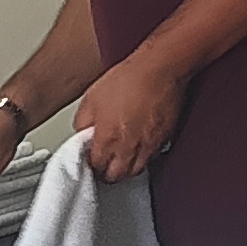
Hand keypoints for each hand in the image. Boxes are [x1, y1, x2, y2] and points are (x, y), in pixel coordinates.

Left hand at [76, 54, 182, 180]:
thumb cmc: (127, 79)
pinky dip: (144, 157)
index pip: (96, 167)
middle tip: (104, 165)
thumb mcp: (91, 98)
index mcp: (107, 140)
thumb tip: (82, 134)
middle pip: (116, 176)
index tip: (90, 160)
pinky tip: (139, 147)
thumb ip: (83, 122)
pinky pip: (152, 157)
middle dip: (108, 173)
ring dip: (126, 168)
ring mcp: (149, 146)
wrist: (159, 69)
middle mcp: (128, 148)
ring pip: (135, 171)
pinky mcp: (165, 139)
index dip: (91, 165)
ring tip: (120, 159)